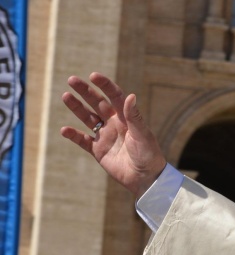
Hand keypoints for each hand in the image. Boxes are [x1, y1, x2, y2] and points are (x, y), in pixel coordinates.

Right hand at [61, 72, 166, 196]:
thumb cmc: (149, 155)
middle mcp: (115, 124)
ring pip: (88, 118)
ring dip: (77, 108)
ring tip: (66, 96)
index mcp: (127, 118)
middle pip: (97, 104)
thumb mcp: (142, 135)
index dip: (105, 86)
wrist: (146, 178)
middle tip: (72, 80)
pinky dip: (74, 135)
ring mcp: (105, 137)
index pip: (114, 97)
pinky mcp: (99, 151)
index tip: (94, 76)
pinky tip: (65, 130)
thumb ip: (134, 116)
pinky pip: (83, 141)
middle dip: (85, 92)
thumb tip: (130, 95)